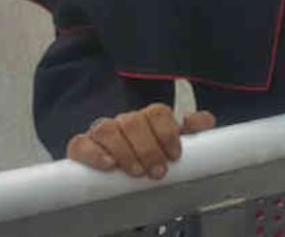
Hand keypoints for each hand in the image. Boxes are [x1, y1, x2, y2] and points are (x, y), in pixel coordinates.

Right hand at [66, 104, 215, 179]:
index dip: (167, 133)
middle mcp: (125, 120)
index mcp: (150, 116)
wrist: (125, 162)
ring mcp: (103, 131)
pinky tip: (108, 165)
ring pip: (108, 129)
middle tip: (157, 171)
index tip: (174, 155)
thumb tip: (203, 121)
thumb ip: (195, 128)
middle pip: (134, 122)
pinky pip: (81, 143)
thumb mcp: (178, 140)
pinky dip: (93, 153)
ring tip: (136, 172)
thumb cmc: (154, 151)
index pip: (158, 113)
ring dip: (124, 151)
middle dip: (148, 149)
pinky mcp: (83, 145)